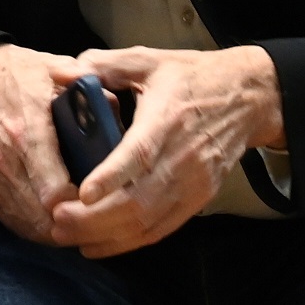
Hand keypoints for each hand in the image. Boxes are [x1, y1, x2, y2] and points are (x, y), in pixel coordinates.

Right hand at [0, 43, 85, 244]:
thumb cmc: (15, 74)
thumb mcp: (54, 68)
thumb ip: (87, 86)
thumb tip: (115, 107)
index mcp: (27, 132)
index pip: (55, 192)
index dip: (82, 205)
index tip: (100, 200)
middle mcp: (3, 159)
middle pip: (43, 216)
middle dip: (73, 223)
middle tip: (96, 219)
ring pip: (27, 224)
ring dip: (54, 229)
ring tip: (79, 223)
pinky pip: (9, 219)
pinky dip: (32, 224)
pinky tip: (52, 220)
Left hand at [48, 45, 283, 258]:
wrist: (247, 98)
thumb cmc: (189, 76)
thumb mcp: (147, 59)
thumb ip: (103, 63)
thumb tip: (62, 74)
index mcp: (167, 118)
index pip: (141, 154)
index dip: (112, 176)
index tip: (83, 194)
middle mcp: (183, 156)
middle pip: (139, 200)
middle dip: (94, 218)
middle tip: (56, 221)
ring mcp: (194, 183)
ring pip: (149, 222)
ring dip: (106, 236)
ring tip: (67, 235)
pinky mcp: (199, 199)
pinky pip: (162, 229)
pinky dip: (129, 243)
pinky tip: (97, 244)